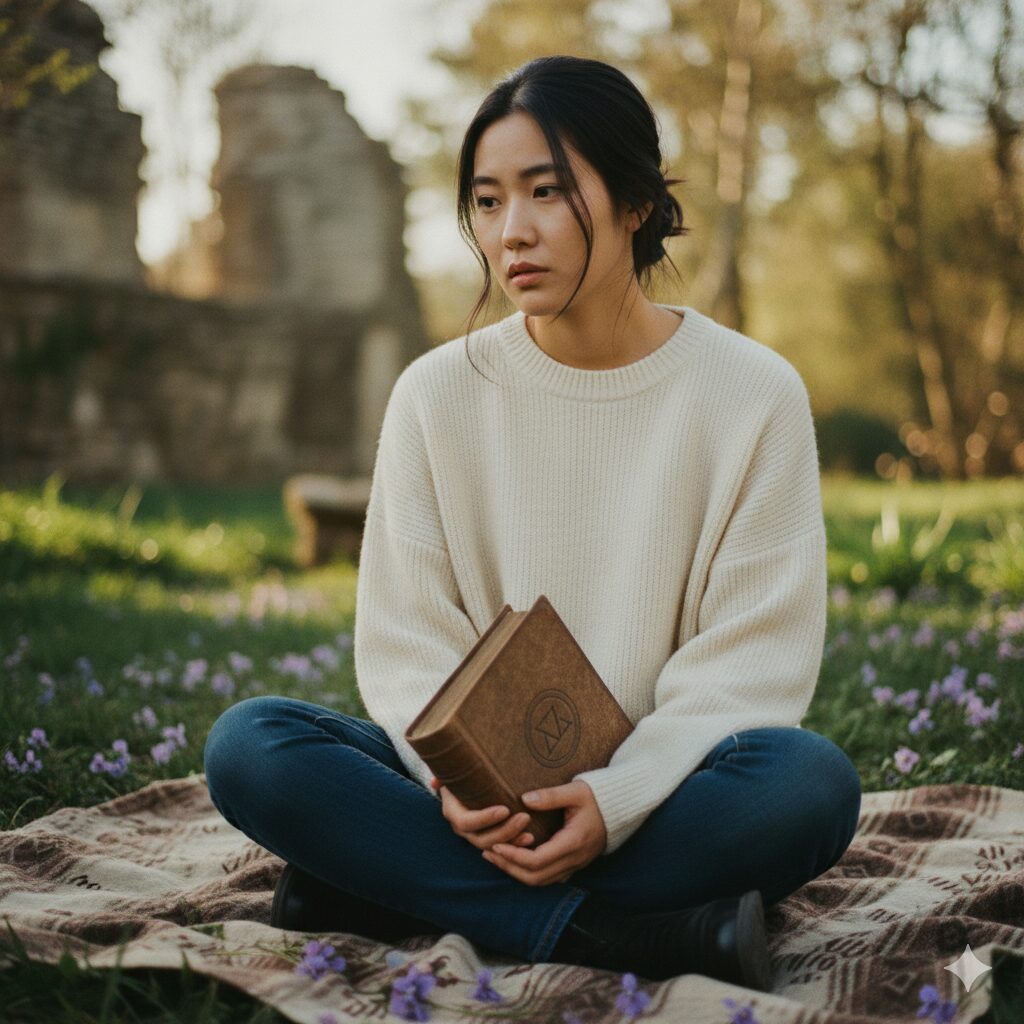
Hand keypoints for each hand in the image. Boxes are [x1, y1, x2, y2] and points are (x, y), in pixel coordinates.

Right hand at [431, 776, 536, 851]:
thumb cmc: (465, 770)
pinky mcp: (489, 838)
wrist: (472, 778)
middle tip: (525, 817)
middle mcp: (463, 828)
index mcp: (452, 811)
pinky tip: (531, 839)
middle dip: (504, 831)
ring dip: (512, 841)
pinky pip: (502, 848)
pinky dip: (516, 845)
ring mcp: (475, 835)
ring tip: (530, 833)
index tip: (505, 809)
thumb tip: (435, 781)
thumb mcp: (456, 768)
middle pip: (482, 839)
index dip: (485, 819)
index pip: (466, 822)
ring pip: (493, 846)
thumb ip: (446, 772)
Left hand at [482, 780, 605, 886]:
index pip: (537, 861)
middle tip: (488, 853)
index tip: (495, 846)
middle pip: (536, 878)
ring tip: (496, 856)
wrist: (621, 807)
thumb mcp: (575, 791)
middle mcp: (574, 859)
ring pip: (542, 881)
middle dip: (509, 868)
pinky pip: (549, 877)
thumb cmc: (598, 796)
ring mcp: (575, 865)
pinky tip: (516, 859)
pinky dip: (530, 872)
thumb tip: (524, 799)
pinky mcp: (575, 864)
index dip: (513, 857)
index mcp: (573, 843)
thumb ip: (550, 796)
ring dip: (517, 873)